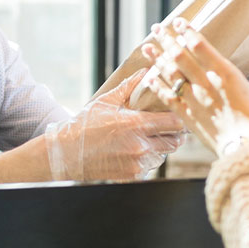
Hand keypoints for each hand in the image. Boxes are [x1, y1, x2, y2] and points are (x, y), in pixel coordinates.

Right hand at [45, 70, 185, 179]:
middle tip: (168, 129)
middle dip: (174, 135)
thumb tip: (144, 71)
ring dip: (159, 149)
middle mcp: (141, 145)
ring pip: (162, 156)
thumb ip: (128, 87)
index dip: (180, 119)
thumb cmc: (85, 125)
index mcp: (136, 124)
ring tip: (147, 140)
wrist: (67, 153)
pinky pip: (149, 168)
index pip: (174, 123)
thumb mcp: (106, 101)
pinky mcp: (132, 176)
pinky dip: (146, 161)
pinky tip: (134, 153)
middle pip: (175, 142)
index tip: (179, 117)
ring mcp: (137, 163)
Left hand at [142, 20, 248, 156]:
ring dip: (157, 59)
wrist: (245, 150)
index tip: (179, 22)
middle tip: (157, 28)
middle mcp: (206, 83)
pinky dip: (157, 86)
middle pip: (181, 56)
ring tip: (147, 47)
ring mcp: (194, 99)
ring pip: (171, 74)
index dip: (189, 32)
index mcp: (226, 75)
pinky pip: (167, 97)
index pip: (202, 46)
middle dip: (167, 40)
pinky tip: (148, 77)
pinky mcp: (187, 116)